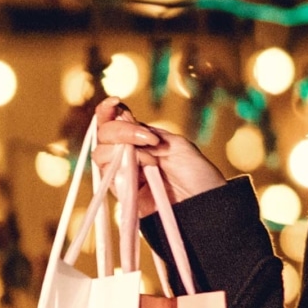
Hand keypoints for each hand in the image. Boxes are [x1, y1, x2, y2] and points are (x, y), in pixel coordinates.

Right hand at [92, 97, 228, 218]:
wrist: (206, 204)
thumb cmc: (199, 176)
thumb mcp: (177, 146)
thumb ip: (148, 134)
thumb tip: (124, 125)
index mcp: (142, 140)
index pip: (115, 122)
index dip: (108, 110)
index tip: (115, 102)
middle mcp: (129, 155)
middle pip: (104, 136)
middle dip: (121, 131)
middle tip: (149, 139)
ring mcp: (124, 174)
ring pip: (101, 154)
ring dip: (125, 150)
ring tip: (152, 161)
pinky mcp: (123, 195)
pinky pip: (108, 177)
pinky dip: (123, 168)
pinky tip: (144, 170)